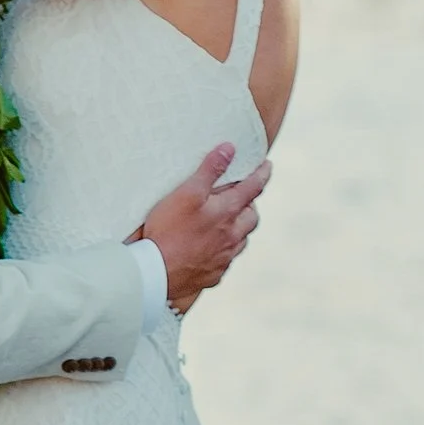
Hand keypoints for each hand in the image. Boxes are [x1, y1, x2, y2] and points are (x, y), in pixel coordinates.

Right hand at [139, 145, 268, 309]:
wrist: (156, 273)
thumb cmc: (168, 230)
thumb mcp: (187, 192)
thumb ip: (209, 170)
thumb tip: (230, 148)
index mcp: (227, 212)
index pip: (253, 188)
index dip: (262, 174)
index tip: (267, 166)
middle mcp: (232, 236)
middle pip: (252, 217)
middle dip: (250, 205)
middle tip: (243, 198)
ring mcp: (224, 258)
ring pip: (241, 241)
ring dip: (239, 229)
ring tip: (228, 223)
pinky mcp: (213, 275)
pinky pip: (225, 260)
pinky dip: (223, 251)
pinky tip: (210, 249)